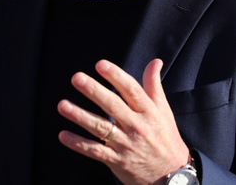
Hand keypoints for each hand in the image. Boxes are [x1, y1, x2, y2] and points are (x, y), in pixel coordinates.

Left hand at [57, 59, 188, 184]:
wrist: (172, 175)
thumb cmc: (166, 137)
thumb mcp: (163, 110)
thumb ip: (154, 85)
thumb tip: (155, 61)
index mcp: (148, 111)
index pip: (131, 89)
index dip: (116, 76)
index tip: (100, 64)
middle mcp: (136, 126)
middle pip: (112, 105)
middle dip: (93, 91)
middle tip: (77, 78)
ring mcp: (125, 144)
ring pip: (100, 128)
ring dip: (80, 116)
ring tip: (62, 105)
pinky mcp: (117, 161)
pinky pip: (95, 151)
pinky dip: (78, 144)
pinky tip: (63, 135)